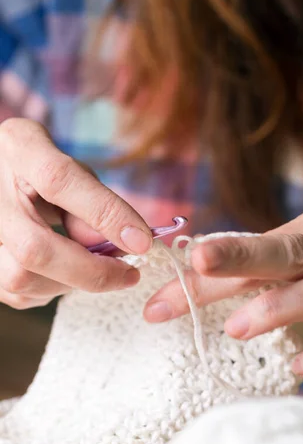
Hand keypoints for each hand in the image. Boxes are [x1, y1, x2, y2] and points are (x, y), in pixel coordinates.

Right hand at [0, 118, 151, 309]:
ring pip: (23, 278)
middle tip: (129, 274)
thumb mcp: (69, 165)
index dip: (104, 213)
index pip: (58, 180)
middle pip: (35, 249)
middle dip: (91, 271)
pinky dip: (51, 289)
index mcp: (20, 149)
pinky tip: (65, 272)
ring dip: (71, 282)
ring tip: (93, 267)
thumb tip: (125, 242)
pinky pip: (19, 293)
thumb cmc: (37, 165)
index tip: (142, 241)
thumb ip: (92, 198)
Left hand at [144, 203, 302, 378]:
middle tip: (188, 277)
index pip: (257, 246)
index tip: (156, 301)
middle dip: (236, 263)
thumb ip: (273, 261)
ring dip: (283, 306)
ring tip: (236, 329)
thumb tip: (202, 273)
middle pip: (290, 251)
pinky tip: (301, 366)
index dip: (205, 273)